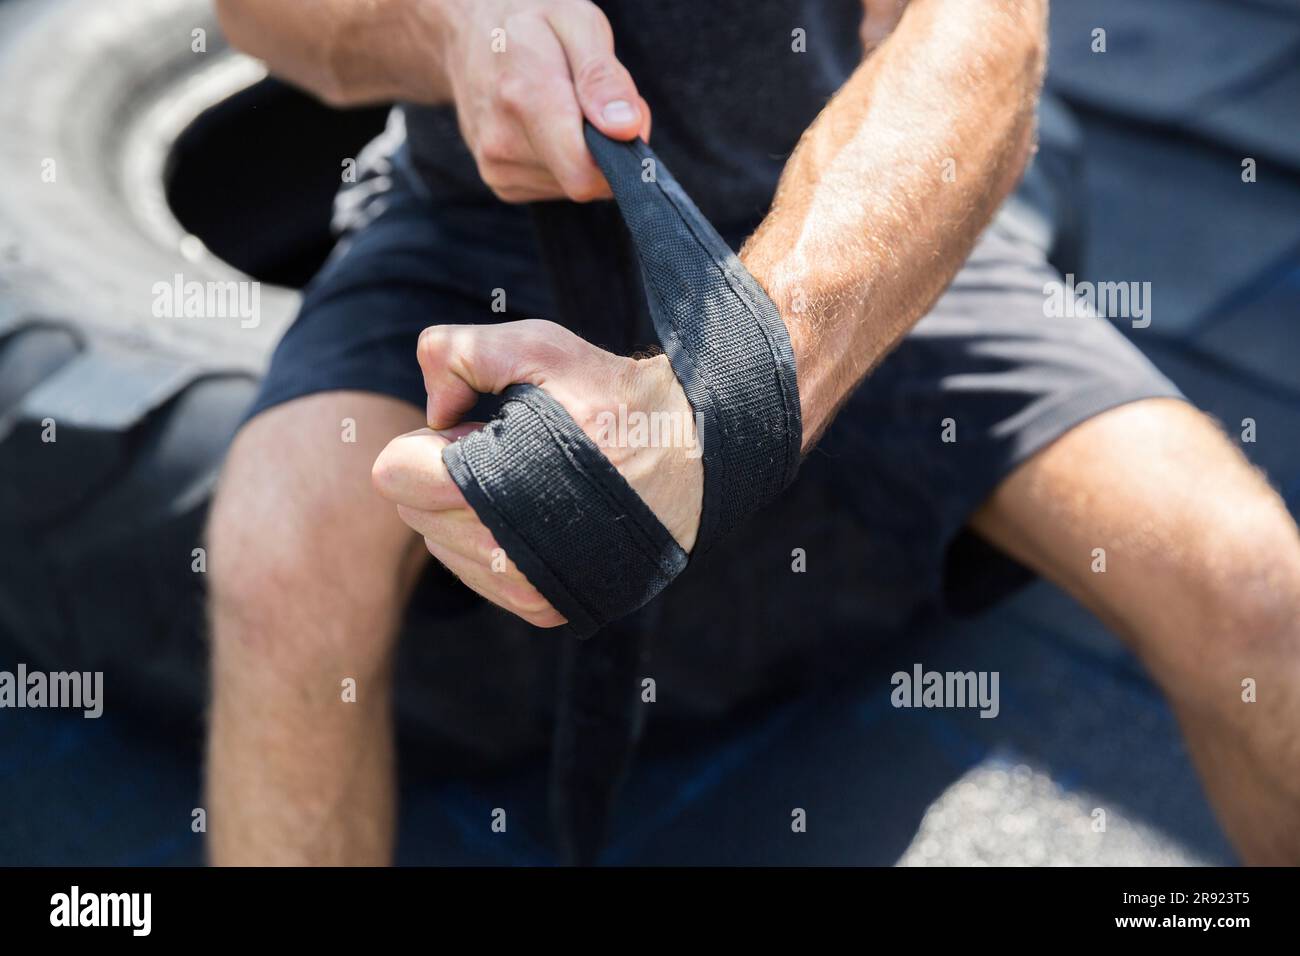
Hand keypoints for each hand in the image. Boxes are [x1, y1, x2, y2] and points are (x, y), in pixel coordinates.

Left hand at [372, 320, 701, 627]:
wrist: (693, 458)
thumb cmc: (613, 399)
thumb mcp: (539, 346)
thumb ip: (455, 353)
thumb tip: (432, 410)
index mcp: (492, 493)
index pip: (394, 474)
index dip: (435, 441)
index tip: (486, 430)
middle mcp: (506, 558)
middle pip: (412, 512)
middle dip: (448, 476)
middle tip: (516, 453)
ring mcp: (527, 591)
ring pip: (440, 545)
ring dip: (468, 511)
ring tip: (535, 482)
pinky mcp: (545, 609)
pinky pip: (475, 574)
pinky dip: (492, 540)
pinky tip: (543, 513)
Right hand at [439, 0, 651, 201]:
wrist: (464, 35)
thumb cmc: (528, 22)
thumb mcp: (575, 22)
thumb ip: (602, 76)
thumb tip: (625, 128)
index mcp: (524, 97)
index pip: (584, 172)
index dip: (620, 154)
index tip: (625, 120)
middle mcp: (502, 142)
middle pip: (585, 179)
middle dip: (606, 147)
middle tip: (594, 101)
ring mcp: (497, 168)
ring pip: (573, 185)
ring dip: (584, 152)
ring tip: (565, 107)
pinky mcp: (501, 182)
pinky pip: (556, 187)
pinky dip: (564, 161)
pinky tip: (547, 126)